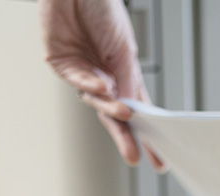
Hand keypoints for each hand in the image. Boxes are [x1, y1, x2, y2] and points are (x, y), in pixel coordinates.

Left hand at [39, 0, 162, 167]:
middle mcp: (103, 76)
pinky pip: (77, 81)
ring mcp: (82, 73)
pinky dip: (90, 85)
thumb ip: (128, 80)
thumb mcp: (124, 48)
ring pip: (96, 102)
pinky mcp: (61, 64)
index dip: (147, 134)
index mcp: (123, 73)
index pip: (138, 110)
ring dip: (110, 110)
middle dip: (125, 137)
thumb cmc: (102, 9)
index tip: (158, 157)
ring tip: (125, 115)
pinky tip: (102, 87)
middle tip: (135, 156)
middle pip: (114, 116)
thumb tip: (133, 109)